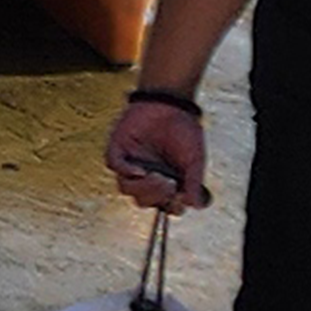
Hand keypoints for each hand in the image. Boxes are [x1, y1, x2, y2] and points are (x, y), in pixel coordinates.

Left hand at [101, 90, 210, 214]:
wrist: (171, 103)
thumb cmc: (183, 130)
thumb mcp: (195, 159)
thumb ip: (194, 182)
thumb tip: (194, 204)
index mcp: (167, 183)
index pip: (166, 206)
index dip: (172, 207)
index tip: (180, 198)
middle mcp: (147, 177)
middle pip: (144, 201)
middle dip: (157, 196)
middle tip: (169, 183)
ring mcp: (131, 164)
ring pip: (127, 188)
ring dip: (142, 187)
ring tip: (158, 176)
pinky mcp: (119, 149)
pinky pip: (115, 166)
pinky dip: (126, 171)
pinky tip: (140, 169)